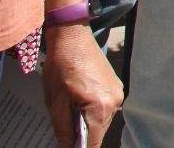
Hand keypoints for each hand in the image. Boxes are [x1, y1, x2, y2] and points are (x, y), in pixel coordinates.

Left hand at [43, 23, 121, 146]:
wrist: (73, 37)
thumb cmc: (60, 67)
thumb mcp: (55, 102)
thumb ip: (63, 128)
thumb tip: (68, 147)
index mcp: (100, 106)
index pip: (93, 141)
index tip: (70, 147)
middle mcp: (115, 101)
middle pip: (99, 132)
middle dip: (83, 137)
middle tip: (66, 135)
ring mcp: (118, 92)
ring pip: (102, 120)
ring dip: (88, 125)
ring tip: (70, 119)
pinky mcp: (116, 85)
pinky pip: (105, 108)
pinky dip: (93, 112)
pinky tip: (79, 106)